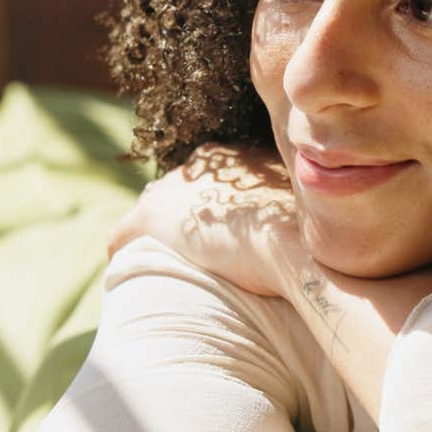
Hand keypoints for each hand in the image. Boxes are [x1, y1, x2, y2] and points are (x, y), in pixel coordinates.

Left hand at [108, 143, 303, 297]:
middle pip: (179, 191)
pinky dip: (123, 252)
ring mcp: (173, 187)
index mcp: (234, 157)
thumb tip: (308, 227)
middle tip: (196, 253)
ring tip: (168, 266)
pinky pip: (123, 233)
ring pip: (152, 209)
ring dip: (157, 236)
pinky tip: (129, 274)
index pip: (210, 179)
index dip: (213, 210)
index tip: (220, 234)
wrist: (289, 244)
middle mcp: (199, 162)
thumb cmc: (306, 231)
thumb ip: (292, 205)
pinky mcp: (152, 215)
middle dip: (184, 219)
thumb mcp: (303, 207)